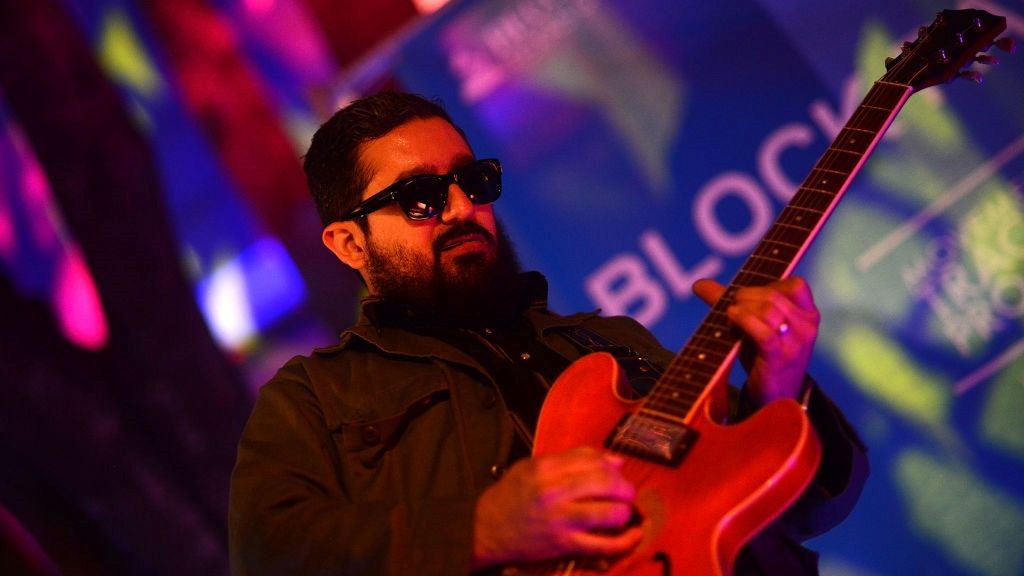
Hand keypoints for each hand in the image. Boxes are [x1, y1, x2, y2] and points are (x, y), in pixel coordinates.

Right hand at [471, 446, 641, 567]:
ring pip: (611, 513)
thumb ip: (575, 459)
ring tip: (624, 512)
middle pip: (607, 483)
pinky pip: (604, 545)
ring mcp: (561, 520)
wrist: (486, 528)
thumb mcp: (535, 466)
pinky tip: (633, 536)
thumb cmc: (512, 494)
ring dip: (625, 512)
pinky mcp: (564, 544)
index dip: (611, 466)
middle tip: (626, 493)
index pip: (593, 460)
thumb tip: (615, 461)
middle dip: (624, 488)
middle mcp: (554, 492)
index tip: (615, 474)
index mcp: (547, 468)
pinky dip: (625, 542)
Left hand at [692, 277, 818, 406]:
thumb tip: (698, 283)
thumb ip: (731, 302)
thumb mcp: (754, 325)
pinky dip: (744, 319)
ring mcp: (796, 342)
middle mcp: (806, 326)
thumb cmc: (764, 356)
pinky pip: (764, 331)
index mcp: (807, 314)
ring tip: (731, 317)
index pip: (795, 285)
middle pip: (773, 294)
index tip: (750, 298)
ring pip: (768, 308)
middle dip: (745, 296)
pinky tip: (731, 318)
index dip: (768, 285)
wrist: (773, 397)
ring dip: (742, 307)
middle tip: (732, 308)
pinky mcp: (780, 357)